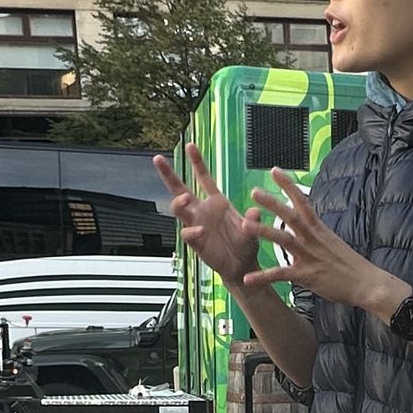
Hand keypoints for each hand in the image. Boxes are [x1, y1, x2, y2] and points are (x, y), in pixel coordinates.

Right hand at [154, 144, 258, 280]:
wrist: (242, 267)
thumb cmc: (246, 245)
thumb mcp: (253, 229)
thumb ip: (252, 219)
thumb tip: (255, 211)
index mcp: (216, 202)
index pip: (203, 177)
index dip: (197, 161)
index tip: (190, 145)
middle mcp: (203, 210)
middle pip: (180, 189)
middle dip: (168, 174)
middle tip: (157, 159)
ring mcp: (197, 224)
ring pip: (178, 209)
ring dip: (179, 202)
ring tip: (185, 198)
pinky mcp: (195, 241)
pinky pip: (187, 232)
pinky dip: (192, 230)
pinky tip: (199, 230)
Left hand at [244, 171, 409, 319]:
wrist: (367, 283)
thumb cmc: (351, 265)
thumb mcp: (333, 242)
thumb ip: (317, 233)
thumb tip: (308, 224)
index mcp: (319, 229)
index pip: (302, 201)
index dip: (288, 185)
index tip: (274, 170)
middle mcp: (313, 238)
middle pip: (290, 216)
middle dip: (272, 203)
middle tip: (254, 191)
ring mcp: (309, 256)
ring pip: (283, 240)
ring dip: (263, 232)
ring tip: (243, 226)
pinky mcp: (306, 275)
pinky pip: (282, 274)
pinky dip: (264, 277)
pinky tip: (247, 279)